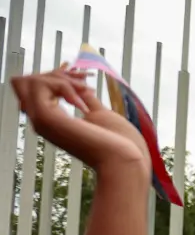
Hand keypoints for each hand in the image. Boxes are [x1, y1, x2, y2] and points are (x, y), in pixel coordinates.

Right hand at [11, 67, 148, 174]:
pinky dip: (61, 82)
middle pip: (29, 83)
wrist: (125, 160)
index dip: (57, 77)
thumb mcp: (101, 115)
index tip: (83, 79)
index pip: (37, 90)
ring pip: (32, 80)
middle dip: (58, 74)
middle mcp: (43, 122)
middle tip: (85, 84)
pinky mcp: (46, 118)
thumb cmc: (121, 144)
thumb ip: (88, 101)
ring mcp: (42, 121)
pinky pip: (38, 84)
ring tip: (86, 90)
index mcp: (55, 122)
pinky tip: (81, 96)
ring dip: (62, 77)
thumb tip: (84, 89)